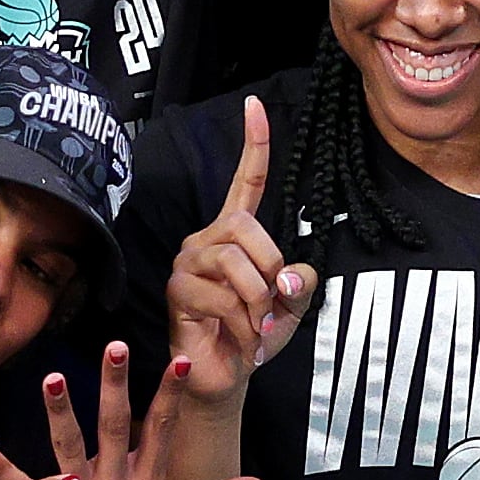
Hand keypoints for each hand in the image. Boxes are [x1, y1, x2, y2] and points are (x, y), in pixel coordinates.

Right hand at [166, 96, 316, 405]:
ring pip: (235, 264)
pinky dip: (244, 325)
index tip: (255, 104)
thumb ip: (301, 281)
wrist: (228, 375)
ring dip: (259, 303)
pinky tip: (241, 338)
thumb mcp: (294, 304)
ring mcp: (189, 263)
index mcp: (236, 233)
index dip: (254, 144)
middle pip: (245, 227)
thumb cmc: (257, 333)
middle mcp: (207, 239)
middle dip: (271, 269)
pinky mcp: (177, 291)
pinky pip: (223, 298)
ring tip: (257, 327)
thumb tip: (289, 277)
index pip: (245, 181)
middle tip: (273, 306)